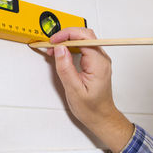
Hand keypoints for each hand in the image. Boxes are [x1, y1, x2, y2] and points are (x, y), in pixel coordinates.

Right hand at [47, 28, 133, 152]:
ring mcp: (98, 59)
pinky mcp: (94, 62)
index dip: (66, 35)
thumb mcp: (74, 90)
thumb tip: (60, 49)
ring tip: (53, 49)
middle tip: (51, 43)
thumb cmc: (91, 108)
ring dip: (67, 40)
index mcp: (98, 63)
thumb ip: (66, 68)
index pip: (84, 37)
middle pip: (84, 35)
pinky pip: (82, 47)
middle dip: (66, 35)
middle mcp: (101, 58)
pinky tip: (60, 53)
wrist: (101, 117)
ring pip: (83, 40)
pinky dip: (70, 47)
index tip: (53, 41)